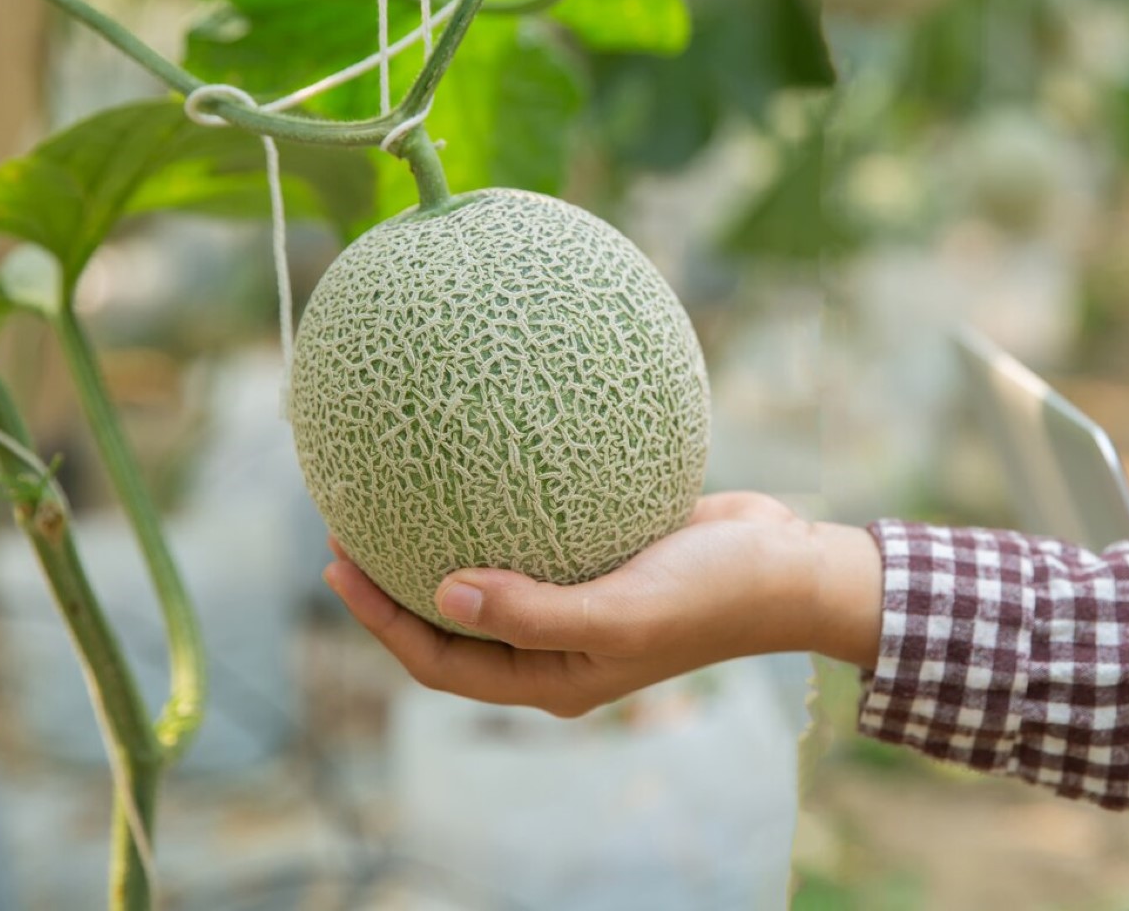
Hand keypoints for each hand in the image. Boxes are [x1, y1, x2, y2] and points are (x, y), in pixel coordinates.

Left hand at [322, 491, 882, 716]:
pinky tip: (483, 455)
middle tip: (347, 522)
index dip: (382, 621)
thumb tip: (443, 591)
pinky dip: (502, 503)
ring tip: (395, 489)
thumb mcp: (620, 614)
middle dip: (394, 580)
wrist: (790, 565)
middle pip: (453, 619)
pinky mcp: (606, 552)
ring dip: (441, 539)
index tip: (338, 564)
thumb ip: (531, 612)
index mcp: (552, 675)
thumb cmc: (712, 597)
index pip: (442, 660)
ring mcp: (582, 596)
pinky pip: (537, 531)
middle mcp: (558, 641)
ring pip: (492, 573)